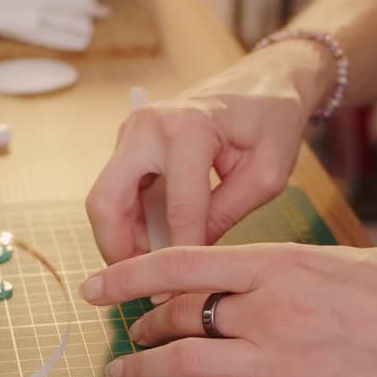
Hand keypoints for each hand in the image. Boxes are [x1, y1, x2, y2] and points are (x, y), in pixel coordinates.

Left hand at [79, 243, 376, 376]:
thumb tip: (241, 275)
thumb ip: (280, 267)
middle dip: (145, 323)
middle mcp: (268, 311)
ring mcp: (279, 361)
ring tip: (121, 373)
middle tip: (131, 330)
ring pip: (187, 365)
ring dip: (144, 369)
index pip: (182, 264)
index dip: (129, 276)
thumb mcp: (334, 256)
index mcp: (277, 264)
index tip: (96, 287)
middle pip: (180, 316)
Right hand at [85, 42, 333, 263]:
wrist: (264, 79)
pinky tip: (156, 242)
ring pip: (105, 199)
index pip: (177, 211)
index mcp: (188, 130)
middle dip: (118, 250)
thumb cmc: (272, 121)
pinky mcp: (130, 140)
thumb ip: (225, 216)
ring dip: (122, 237)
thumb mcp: (265, 175)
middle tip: (141, 285)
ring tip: (153, 269)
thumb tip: (190, 259)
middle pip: (106, 202)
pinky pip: (117, 190)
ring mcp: (132, 130)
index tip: (177, 298)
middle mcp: (148, 126)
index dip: (177, 259)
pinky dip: (130, 220)